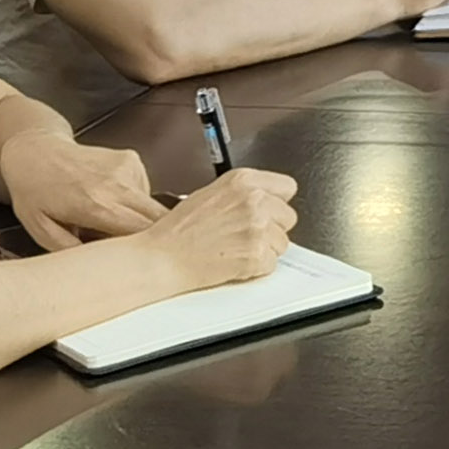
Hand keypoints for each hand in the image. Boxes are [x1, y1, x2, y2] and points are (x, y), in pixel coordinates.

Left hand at [0, 133, 165, 251]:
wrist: (35, 152)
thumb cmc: (34, 190)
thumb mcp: (42, 232)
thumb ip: (73, 252)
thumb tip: (99, 267)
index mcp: (95, 205)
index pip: (142, 231)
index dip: (147, 248)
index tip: (142, 258)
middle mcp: (117, 184)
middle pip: (159, 217)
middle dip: (153, 235)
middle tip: (134, 246)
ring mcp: (127, 168)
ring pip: (152, 205)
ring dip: (138, 217)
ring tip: (109, 217)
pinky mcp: (131, 160)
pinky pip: (144, 190)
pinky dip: (132, 200)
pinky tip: (109, 198)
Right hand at [143, 169, 298, 291]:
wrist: (161, 258)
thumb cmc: (178, 231)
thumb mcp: (212, 194)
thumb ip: (244, 193)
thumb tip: (268, 200)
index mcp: (244, 180)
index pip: (287, 187)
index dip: (277, 202)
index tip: (269, 211)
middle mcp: (254, 200)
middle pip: (288, 217)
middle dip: (272, 229)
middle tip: (243, 236)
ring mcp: (257, 227)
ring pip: (282, 243)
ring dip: (264, 250)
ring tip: (233, 249)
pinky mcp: (257, 253)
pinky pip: (272, 264)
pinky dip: (256, 268)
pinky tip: (233, 262)